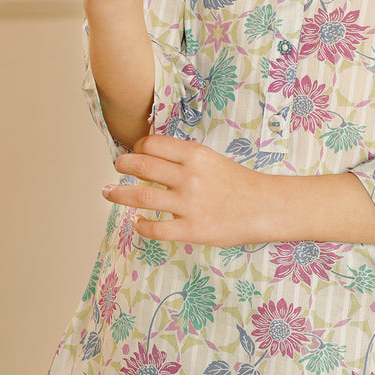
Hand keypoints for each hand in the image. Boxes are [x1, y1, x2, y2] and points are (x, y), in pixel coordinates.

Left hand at [103, 135, 269, 245]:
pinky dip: (141, 225)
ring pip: (141, 197)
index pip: (152, 144)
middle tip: (116, 167)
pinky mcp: (192, 230)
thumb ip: (185, 158)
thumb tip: (152, 157)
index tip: (133, 152)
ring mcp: (189, 205)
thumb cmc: (239, 183)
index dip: (136, 147)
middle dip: (122, 165)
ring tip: (108, 192)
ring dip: (119, 194)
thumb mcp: (212, 160)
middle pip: (141, 166)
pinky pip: (156, 228)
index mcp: (195, 155)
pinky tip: (137, 222)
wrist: (265, 207)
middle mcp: (189, 177)